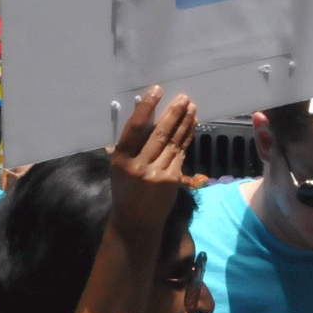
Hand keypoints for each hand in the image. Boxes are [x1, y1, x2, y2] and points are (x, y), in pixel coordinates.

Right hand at [108, 87, 195, 235]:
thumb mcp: (119, 166)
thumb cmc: (125, 189)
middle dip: (173, 113)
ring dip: (184, 122)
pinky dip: (187, 137)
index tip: (157, 90)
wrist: (136, 221)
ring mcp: (157, 173)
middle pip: (159, 133)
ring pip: (174, 142)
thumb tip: (147, 114)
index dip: (147, 107)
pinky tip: (192, 125)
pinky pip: (181, 153)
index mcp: (121, 159)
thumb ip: (132, 145)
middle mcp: (139, 165)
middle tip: (183, 97)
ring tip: (191, 106)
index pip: (136, 127)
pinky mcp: (172, 180)